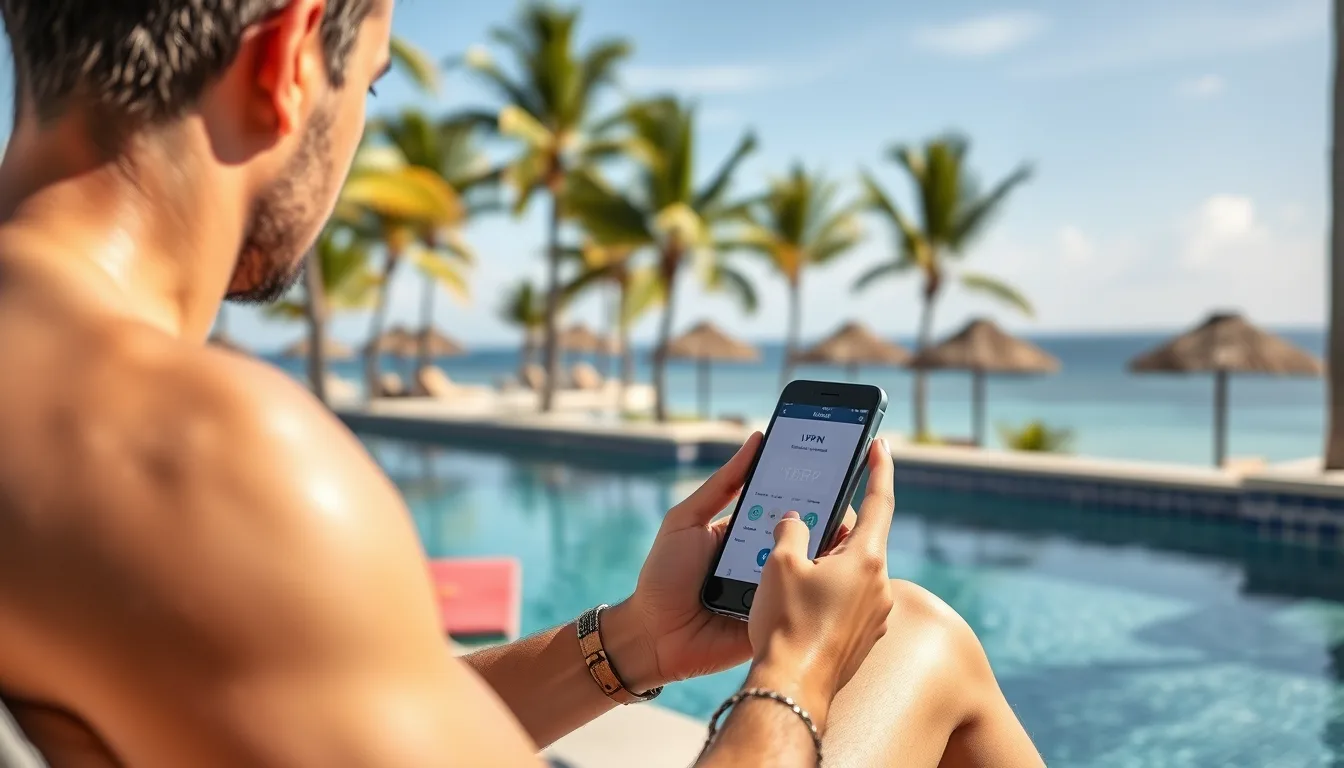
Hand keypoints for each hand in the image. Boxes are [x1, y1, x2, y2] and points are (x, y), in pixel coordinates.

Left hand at [604, 433, 863, 692]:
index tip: (835, 469)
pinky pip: (805, 605)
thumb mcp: (686, 520)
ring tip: (848, 540)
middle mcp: (768, 559)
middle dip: (828, 520)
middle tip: (845, 507)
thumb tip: (757, 441)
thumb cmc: (663, 575)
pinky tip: (835, 580)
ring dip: (829, 555)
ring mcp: (776, 592)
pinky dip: (818, 593)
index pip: (789, 505)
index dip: (812, 489)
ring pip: (813, 569)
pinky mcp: (779, 621)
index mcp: (749, 532)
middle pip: (808, 535)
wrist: (652, 635)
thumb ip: (722, 485)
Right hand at [744, 439, 895, 727]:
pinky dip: (828, 591)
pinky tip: (799, 600)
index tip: (879, 444)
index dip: (878, 468)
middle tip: (807, 517)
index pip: (878, 501)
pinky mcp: (863, 639)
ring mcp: (875, 615)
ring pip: (853, 572)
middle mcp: (880, 585)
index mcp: (866, 558)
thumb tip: (795, 520)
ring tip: (793, 563)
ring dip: (828, 561)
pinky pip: (848, 601)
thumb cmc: (786, 624)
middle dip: (834, 526)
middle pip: (860, 540)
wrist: (793, 689)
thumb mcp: (781, 563)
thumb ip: (791, 529)